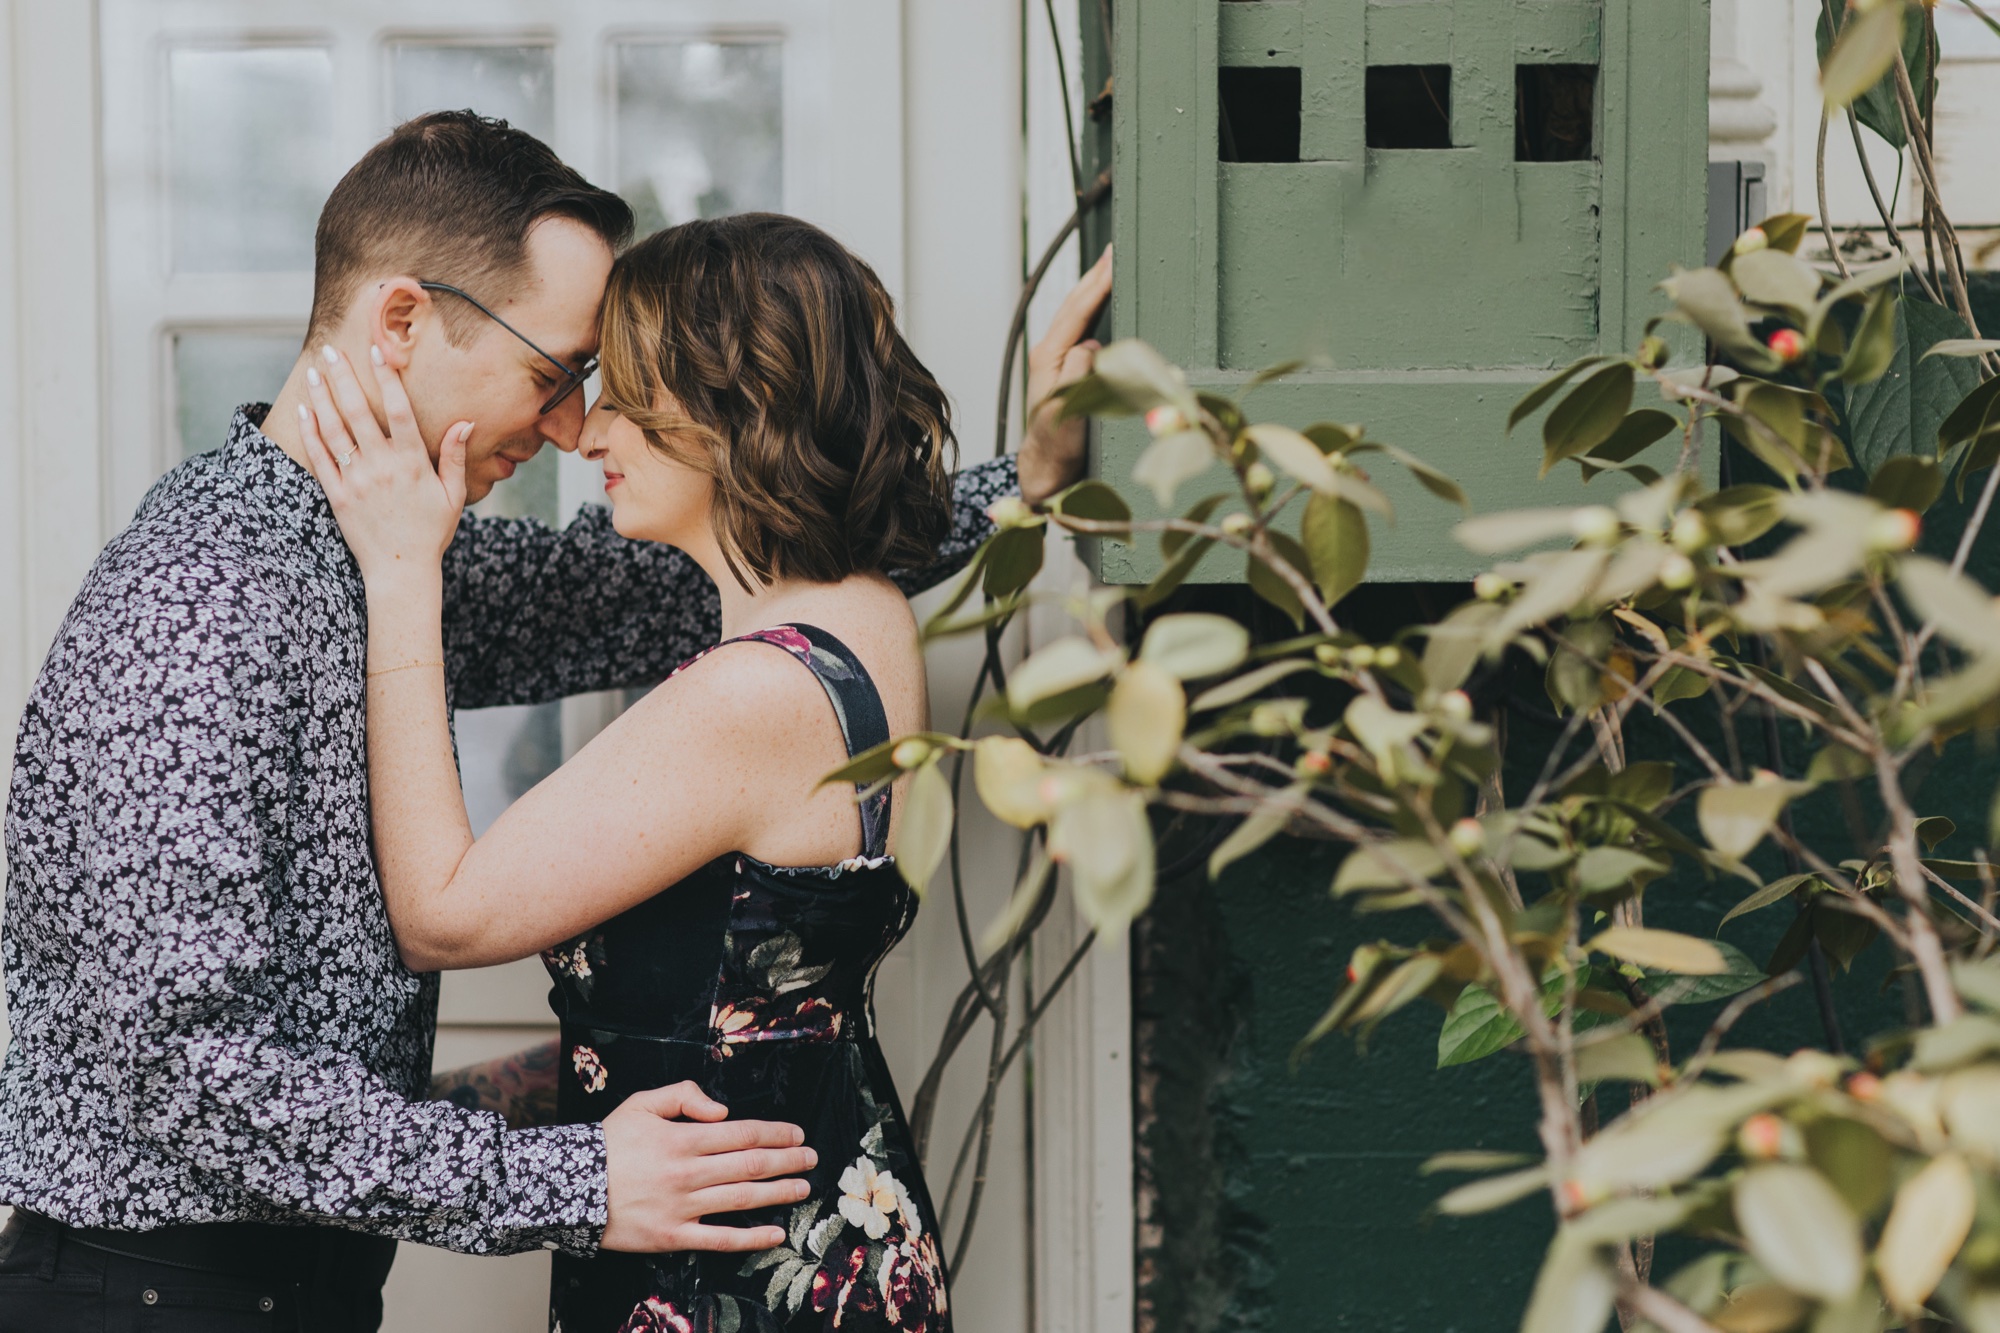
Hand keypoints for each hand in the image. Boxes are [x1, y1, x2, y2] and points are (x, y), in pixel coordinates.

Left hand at [297, 343, 469, 583]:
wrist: (401, 571)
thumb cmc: (431, 533)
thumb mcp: (454, 496)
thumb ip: (456, 457)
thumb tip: (465, 423)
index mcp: (413, 464)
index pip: (399, 410)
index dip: (388, 379)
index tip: (379, 351)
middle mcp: (382, 467)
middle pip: (359, 412)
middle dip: (344, 378)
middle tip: (332, 351)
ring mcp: (356, 481)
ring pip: (334, 430)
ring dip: (322, 397)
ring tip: (314, 371)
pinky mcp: (337, 495)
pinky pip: (320, 457)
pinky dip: (310, 431)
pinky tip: (305, 410)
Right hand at [599, 1081, 816, 1252]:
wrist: (565, 1188)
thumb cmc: (607, 1143)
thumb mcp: (641, 1104)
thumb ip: (684, 1097)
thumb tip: (723, 1109)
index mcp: (683, 1138)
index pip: (744, 1132)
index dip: (776, 1133)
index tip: (797, 1135)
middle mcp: (689, 1172)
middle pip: (751, 1165)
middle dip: (787, 1161)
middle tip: (812, 1159)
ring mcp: (682, 1207)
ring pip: (743, 1199)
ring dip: (778, 1193)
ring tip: (802, 1188)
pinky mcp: (672, 1237)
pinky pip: (720, 1239)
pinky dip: (751, 1239)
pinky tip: (775, 1234)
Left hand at [1018, 245, 1112, 506]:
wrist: (1045, 471)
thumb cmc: (1058, 449)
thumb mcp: (1067, 415)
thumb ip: (1076, 380)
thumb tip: (1089, 348)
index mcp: (1050, 358)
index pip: (1078, 311)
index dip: (1097, 283)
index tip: (1113, 257)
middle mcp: (1050, 353)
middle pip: (1075, 304)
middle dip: (1095, 274)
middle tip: (1115, 246)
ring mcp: (1056, 359)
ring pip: (1076, 313)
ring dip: (1094, 287)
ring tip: (1111, 263)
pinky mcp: (1065, 368)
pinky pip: (1081, 327)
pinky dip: (1093, 307)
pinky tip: (1104, 299)